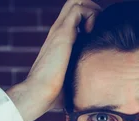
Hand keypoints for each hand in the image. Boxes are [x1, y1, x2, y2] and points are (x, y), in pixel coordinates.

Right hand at [7, 0, 101, 120]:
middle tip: (99, 28)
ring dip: (93, 10)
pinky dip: (91, 16)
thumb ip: (80, 75)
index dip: (90, 19)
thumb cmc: (54, 93)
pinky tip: (91, 34)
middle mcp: (58, 30)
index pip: (74, 16)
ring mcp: (59, 29)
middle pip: (75, 3)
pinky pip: (79, 9)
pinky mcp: (62, 33)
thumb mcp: (72, 79)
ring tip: (96, 30)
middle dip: (93, 9)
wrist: (39, 93)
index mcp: (60, 40)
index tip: (98, 36)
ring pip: (77, 1)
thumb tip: (94, 90)